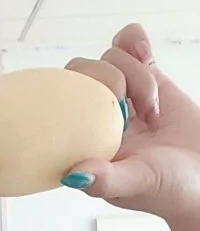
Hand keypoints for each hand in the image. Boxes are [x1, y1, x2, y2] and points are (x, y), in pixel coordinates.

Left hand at [63, 24, 199, 230]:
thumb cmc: (168, 190)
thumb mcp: (137, 185)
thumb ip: (106, 180)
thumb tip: (72, 175)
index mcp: (84, 144)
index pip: (62, 103)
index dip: (81, 94)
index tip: (114, 110)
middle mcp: (97, 118)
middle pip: (84, 74)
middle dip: (112, 82)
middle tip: (139, 114)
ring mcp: (122, 97)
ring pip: (111, 60)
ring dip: (136, 75)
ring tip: (154, 110)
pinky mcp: (147, 80)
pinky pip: (131, 48)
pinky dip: (134, 41)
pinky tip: (143, 50)